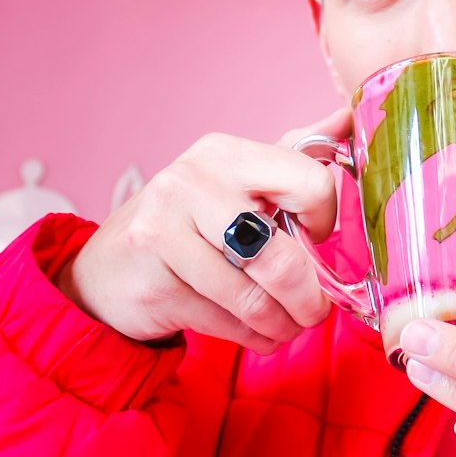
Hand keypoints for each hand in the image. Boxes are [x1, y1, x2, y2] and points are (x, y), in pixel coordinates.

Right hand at [54, 107, 351, 350]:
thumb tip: (346, 118)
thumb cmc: (190, 224)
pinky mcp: (153, 285)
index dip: (326, 221)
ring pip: (254, 299)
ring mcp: (164, 235)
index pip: (309, 182)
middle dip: (309, 297)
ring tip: (287, 327)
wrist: (109, 269)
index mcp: (223, 153)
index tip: (318, 239)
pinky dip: (253, 338)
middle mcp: (189, 185)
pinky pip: (227, 324)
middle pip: (280, 256)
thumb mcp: (237, 181)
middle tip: (314, 310)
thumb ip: (292, 155)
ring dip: (283, 325)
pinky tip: (257, 333)